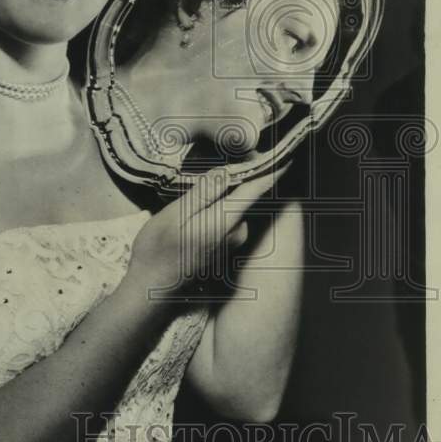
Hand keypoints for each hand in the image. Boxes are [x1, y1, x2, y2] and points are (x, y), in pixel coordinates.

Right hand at [128, 165, 288, 298]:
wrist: (153, 288)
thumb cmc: (157, 250)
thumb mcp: (174, 216)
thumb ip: (203, 194)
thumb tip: (226, 171)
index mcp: (224, 221)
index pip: (257, 190)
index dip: (273, 170)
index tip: (287, 154)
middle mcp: (236, 233)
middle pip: (248, 196)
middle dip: (241, 176)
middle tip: (227, 160)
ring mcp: (232, 242)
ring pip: (236, 207)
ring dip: (227, 194)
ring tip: (204, 186)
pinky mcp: (225, 247)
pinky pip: (230, 218)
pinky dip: (221, 208)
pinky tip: (200, 209)